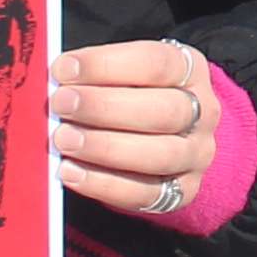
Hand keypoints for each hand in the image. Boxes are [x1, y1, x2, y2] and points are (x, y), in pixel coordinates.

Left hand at [54, 38, 223, 218]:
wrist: (167, 136)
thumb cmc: (133, 95)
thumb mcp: (124, 74)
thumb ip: (97, 75)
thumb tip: (53, 80)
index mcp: (190, 71)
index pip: (156, 63)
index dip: (106, 65)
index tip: (65, 69)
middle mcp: (202, 112)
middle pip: (164, 110)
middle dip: (105, 107)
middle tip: (61, 105)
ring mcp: (196, 155)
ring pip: (159, 154)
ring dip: (104, 147)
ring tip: (63, 140)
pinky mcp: (182, 191)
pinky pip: (145, 193)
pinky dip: (103, 184)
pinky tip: (70, 172)